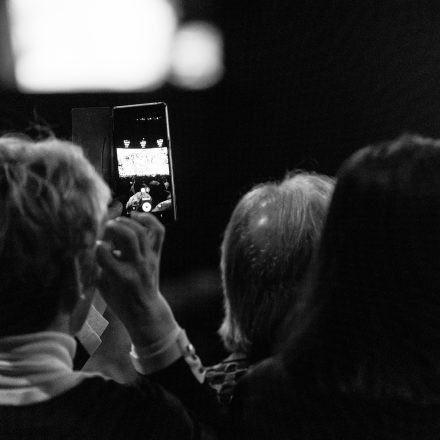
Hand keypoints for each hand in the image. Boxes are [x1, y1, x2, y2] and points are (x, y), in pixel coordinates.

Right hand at [96, 212, 175, 346]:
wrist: (145, 310)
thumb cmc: (119, 299)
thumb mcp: (102, 286)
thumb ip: (96, 265)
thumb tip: (91, 241)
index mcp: (120, 277)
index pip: (105, 253)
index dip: (97, 245)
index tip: (94, 244)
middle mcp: (137, 266)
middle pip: (128, 237)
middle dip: (113, 226)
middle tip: (106, 227)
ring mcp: (149, 259)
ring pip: (141, 232)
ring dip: (127, 222)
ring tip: (117, 222)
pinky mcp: (157, 254)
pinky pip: (158, 232)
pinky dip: (149, 220)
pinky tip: (136, 216)